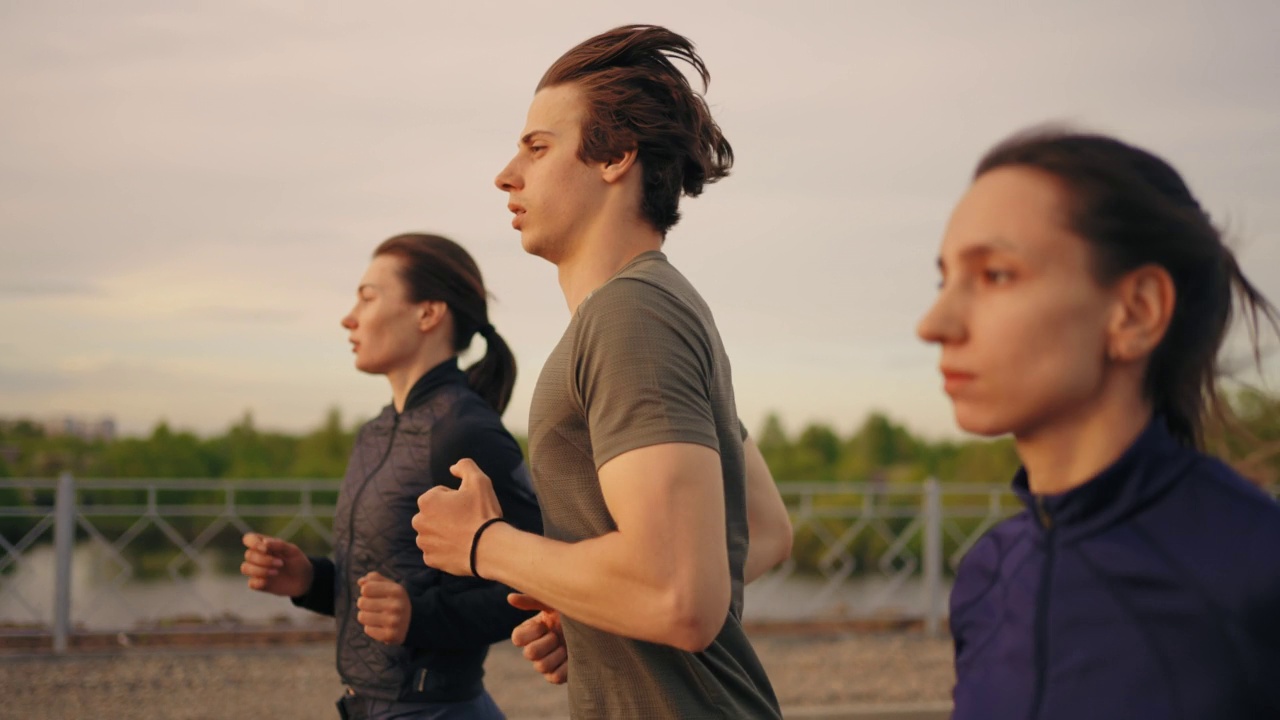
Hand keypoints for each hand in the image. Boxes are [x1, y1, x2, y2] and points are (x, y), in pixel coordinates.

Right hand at [241, 533, 313, 596]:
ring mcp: (256, 570)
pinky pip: (251, 583)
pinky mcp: (258, 584)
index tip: (266, 549)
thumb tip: (264, 542)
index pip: (249, 539)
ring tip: (276, 572)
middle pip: (248, 555)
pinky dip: (259, 582)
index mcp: (264, 545)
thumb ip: (279, 545)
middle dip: (264, 560)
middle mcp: (257, 557)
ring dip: (260, 570)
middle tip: (281, 563)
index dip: (253, 543)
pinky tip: (269, 581)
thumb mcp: (292, 551)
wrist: (304, 580)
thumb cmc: (297, 561)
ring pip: (245, 568)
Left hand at [356, 572, 410, 644]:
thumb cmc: (396, 600)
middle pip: (361, 602)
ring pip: (362, 616)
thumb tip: (361, 581)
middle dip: (365, 604)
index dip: (366, 591)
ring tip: (377, 616)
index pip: (365, 589)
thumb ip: (374, 579)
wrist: (413, 621)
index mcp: (397, 591)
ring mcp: (394, 621)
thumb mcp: (390, 586)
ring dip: (366, 616)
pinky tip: (381, 626)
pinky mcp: (390, 635)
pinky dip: (372, 628)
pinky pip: (368, 630)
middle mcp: (397, 606)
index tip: (373, 594)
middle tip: (375, 607)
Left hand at [412, 459, 503, 576]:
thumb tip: (453, 468)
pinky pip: (436, 551)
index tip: (468, 507)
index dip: (457, 499)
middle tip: (467, 520)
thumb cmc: (483, 513)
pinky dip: (446, 549)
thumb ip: (464, 466)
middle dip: (446, 515)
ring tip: (465, 535)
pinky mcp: (430, 559)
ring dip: (444, 532)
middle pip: (434, 514)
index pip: (440, 494)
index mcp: (427, 501)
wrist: (490, 548)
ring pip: (434, 532)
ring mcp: (424, 542)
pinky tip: (461, 547)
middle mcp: (419, 522)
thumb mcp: (479, 480)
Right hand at [509, 593, 566, 684]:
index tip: (545, 624)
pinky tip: (572, 655)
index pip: (517, 638)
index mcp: (530, 631)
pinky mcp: (557, 675)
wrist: (594, 626)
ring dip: (557, 654)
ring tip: (566, 645)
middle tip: (558, 635)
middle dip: (547, 642)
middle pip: (529, 654)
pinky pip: (554, 677)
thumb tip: (510, 598)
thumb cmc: (571, 612)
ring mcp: (545, 663)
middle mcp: (535, 648)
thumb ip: (532, 600)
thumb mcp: (553, 603)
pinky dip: (565, 667)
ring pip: (541, 666)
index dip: (532, 632)